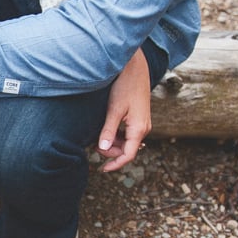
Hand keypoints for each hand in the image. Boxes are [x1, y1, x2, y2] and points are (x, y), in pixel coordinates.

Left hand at [98, 48, 151, 171]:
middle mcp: (143, 128)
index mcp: (139, 128)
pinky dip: (115, 133)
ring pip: (126, 141)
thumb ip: (108, 130)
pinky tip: (105, 127)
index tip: (103, 169)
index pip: (129, 154)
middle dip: (110, 150)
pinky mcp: (138, 117)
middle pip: (126, 149)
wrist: (134, 68)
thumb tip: (102, 148)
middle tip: (95, 143)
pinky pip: (126, 133)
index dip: (115, 164)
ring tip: (98, 133)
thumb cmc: (125, 86)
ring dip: (112, 141)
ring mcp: (141, 123)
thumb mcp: (114, 109)